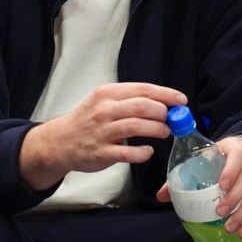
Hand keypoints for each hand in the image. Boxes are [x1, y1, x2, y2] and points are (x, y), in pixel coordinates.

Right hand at [20, 82, 186, 190]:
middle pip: (142, 106)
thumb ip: (130, 100)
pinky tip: (148, 152)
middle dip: (163, 112)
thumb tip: (164, 103)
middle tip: (172, 119)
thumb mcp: (105, 101)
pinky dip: (142, 152)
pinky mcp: (101, 152)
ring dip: (156, 129)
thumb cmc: (88, 120)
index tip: (181, 100)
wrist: (60, 142)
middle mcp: (105, 110)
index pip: (143, 89)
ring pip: (136, 126)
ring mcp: (102, 131)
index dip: (166, 94)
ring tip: (165, 132)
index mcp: (108, 94)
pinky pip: (127, 152)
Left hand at [156, 135, 241, 238]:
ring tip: (232, 228)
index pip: (237, 155)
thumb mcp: (204, 158)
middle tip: (221, 213)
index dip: (231, 170)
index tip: (221, 186)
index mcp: (234, 146)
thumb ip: (183, 174)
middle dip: (236, 197)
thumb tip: (161, 196)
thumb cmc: (220, 156)